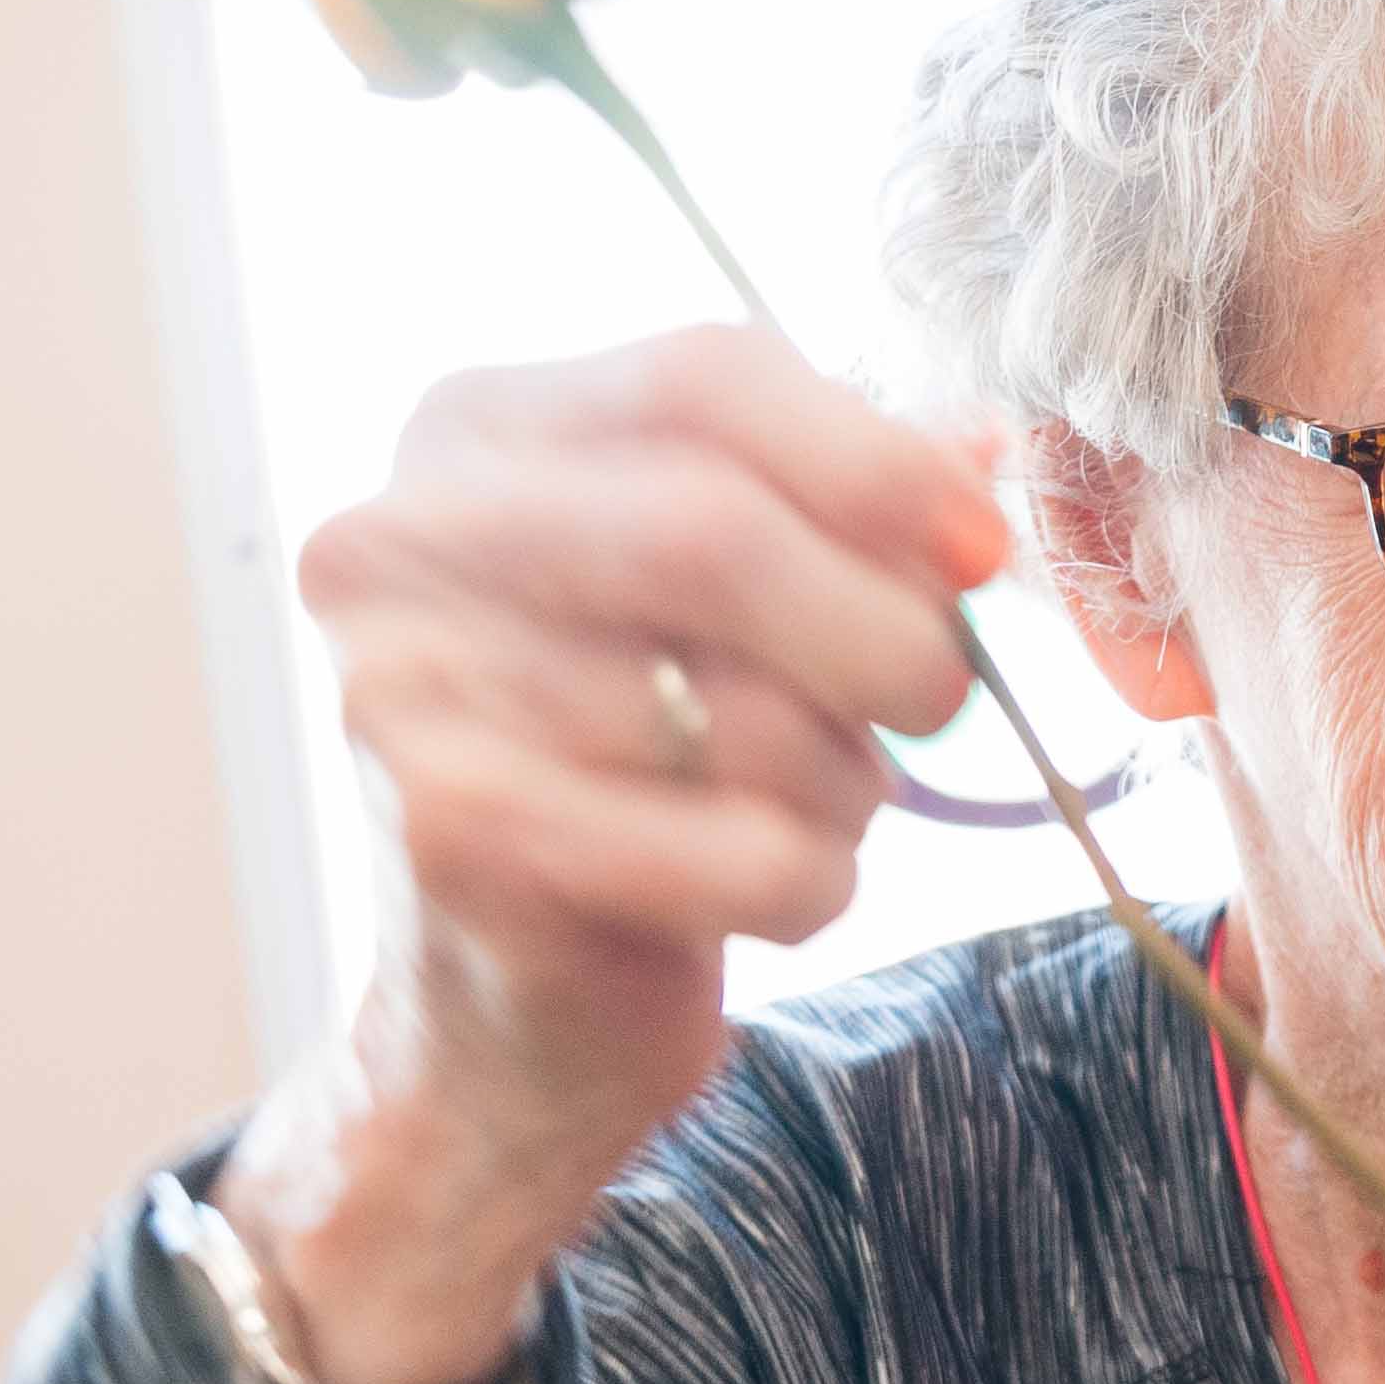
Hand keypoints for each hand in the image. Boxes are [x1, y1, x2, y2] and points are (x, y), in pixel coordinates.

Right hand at [231, 328, 1004, 1383]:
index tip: (982, 546)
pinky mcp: (461, 846)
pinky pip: (741, 852)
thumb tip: (983, 460)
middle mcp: (401, 544)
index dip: (878, 462)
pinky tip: (768, 883)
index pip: (701, 376)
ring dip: (844, 780)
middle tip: (936, 696)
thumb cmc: (642, 768)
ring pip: (740, 714)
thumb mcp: (727, 606)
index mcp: (471, 434)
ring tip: (809, 801)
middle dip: (881, 629)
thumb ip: (843, 510)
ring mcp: (406, 695)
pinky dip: (812, 879)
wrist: (506, 1008)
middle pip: (711, 532)